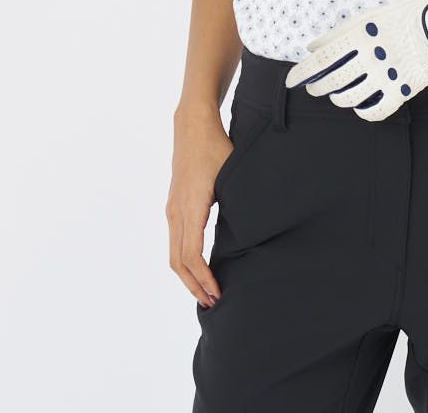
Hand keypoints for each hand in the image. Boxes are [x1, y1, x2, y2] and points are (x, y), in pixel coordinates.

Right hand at [167, 112, 232, 309]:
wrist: (192, 125)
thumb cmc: (216, 146)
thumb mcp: (232, 174)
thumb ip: (240, 202)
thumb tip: (255, 231)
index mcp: (191, 206)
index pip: (192, 254)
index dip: (203, 278)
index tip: (217, 292)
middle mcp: (176, 211)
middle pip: (178, 262)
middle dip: (194, 286)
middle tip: (213, 303)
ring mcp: (172, 209)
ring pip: (173, 255)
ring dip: (188, 277)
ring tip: (206, 292)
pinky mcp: (174, 206)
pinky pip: (175, 242)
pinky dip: (185, 262)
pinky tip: (199, 268)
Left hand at [285, 0, 427, 121]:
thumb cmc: (404, 15)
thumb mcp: (370, 15)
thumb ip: (338, 32)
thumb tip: (310, 47)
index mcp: (362, 33)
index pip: (322, 58)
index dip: (302, 72)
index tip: (290, 81)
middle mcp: (373, 55)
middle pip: (333, 80)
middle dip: (317, 87)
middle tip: (313, 88)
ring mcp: (389, 74)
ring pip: (351, 98)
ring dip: (338, 99)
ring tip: (336, 95)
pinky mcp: (406, 89)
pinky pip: (377, 111)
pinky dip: (364, 112)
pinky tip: (360, 107)